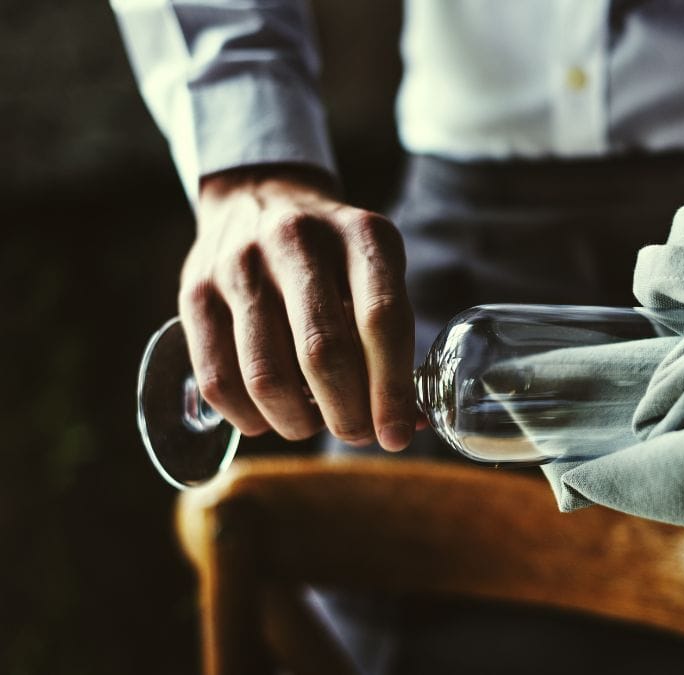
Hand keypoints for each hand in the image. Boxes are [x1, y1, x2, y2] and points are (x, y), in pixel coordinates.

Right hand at [179, 165, 416, 450]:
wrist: (259, 197)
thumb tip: (407, 423)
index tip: (396, 435)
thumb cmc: (334, 253)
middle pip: (323, 353)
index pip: (381, 321)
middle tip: (357, 434)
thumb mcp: (376, 270)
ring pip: (266, 376)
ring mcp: (240, 264)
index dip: (391, 389)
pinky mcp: (195, 292)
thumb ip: (393, 339)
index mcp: (361, 234)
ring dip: (297, 422)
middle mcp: (298, 241)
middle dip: (346, 413)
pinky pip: (219, 380)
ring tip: (314, 423)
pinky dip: (249, 417)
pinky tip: (269, 416)